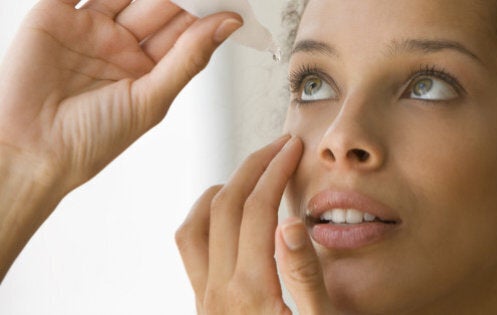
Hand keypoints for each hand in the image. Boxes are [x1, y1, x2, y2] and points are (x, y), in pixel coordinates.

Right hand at [0, 0, 240, 280]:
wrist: (32, 150)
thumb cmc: (91, 140)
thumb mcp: (152, 98)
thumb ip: (189, 57)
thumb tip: (229, 23)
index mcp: (149, 69)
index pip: (184, 30)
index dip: (206, 12)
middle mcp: (122, 45)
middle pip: (159, 6)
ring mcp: (90, 28)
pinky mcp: (54, 16)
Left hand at [175, 136, 338, 313]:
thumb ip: (304, 277)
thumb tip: (290, 224)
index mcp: (252, 292)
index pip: (258, 211)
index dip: (276, 171)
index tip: (292, 149)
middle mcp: (219, 290)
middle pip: (224, 207)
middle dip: (253, 167)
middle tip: (278, 147)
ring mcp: (204, 297)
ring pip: (195, 224)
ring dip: (223, 189)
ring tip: (252, 174)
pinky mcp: (202, 302)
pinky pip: (189, 247)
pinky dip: (205, 216)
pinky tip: (229, 214)